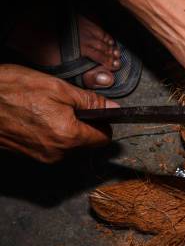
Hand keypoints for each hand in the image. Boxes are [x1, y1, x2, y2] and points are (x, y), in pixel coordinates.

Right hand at [0, 64, 116, 162]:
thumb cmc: (10, 90)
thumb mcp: (57, 88)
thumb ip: (90, 101)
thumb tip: (112, 108)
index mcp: (68, 137)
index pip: (103, 138)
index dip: (104, 122)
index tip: (98, 110)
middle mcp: (57, 153)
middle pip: (86, 142)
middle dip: (83, 124)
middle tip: (65, 103)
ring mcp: (41, 157)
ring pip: (69, 144)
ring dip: (66, 127)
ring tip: (46, 108)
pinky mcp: (28, 155)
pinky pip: (51, 145)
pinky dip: (49, 132)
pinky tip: (35, 116)